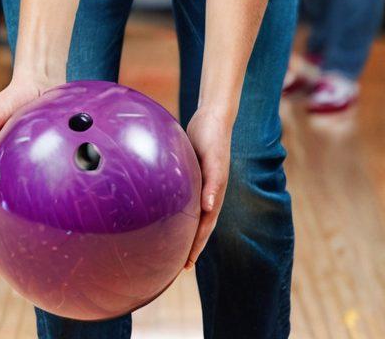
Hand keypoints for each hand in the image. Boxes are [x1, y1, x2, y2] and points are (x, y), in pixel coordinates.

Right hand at [0, 74, 51, 266]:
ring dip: (3, 230)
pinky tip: (33, 227)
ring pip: (10, 205)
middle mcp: (2, 169)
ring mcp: (19, 169)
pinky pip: (33, 192)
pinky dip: (27, 212)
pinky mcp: (38, 165)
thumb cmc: (13, 97)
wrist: (40, 83)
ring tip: (1, 255)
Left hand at [183, 106, 232, 268]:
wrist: (212, 117)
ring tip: (174, 247)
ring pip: (193, 214)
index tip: (186, 265)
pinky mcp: (193, 175)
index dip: (196, 246)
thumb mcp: (213, 159)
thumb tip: (209, 208)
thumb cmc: (213, 137)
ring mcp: (201, 185)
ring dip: (186, 231)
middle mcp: (209, 193)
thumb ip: (213, 183)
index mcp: (215, 193)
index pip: (205, 227)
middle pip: (199, 225)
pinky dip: (181, 212)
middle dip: (190, 246)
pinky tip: (169, 215)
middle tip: (178, 266)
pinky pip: (186, 199)